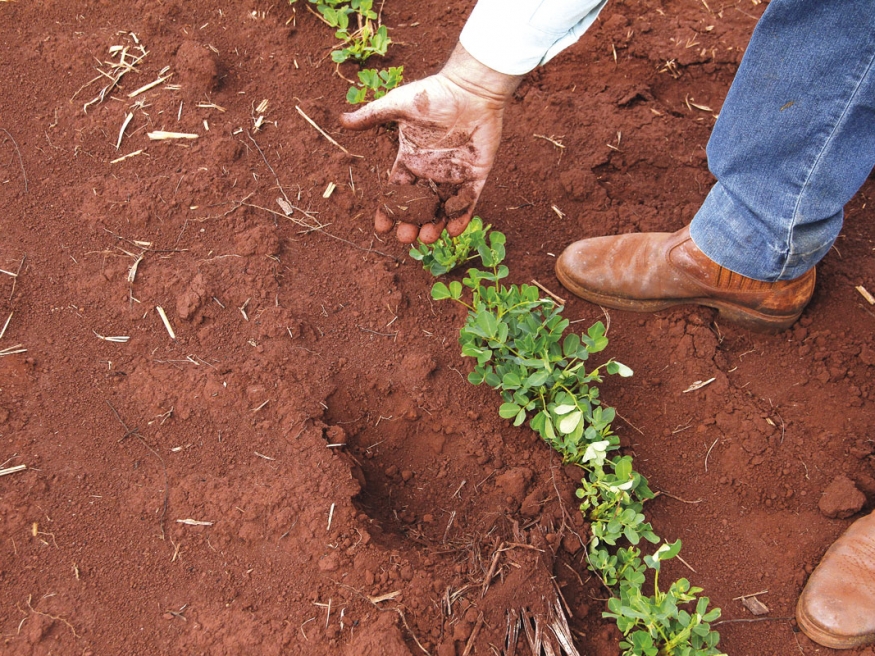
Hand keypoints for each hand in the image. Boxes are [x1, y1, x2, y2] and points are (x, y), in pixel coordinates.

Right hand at [340, 43, 521, 243]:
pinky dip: (462, 216)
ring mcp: (454, 173)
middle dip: (411, 223)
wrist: (469, 88)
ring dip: (435, 224)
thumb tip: (342, 121)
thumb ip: (371, 116)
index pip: (397, 190)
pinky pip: (469, 200)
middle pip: (419, 205)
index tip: (381, 228)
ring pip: (443, 207)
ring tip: (427, 237)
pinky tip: (453, 230)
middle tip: (405, 238)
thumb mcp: (397, 105)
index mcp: (411, 157)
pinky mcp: (476, 173)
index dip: (389, 210)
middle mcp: (431, 170)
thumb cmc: (434, 94)